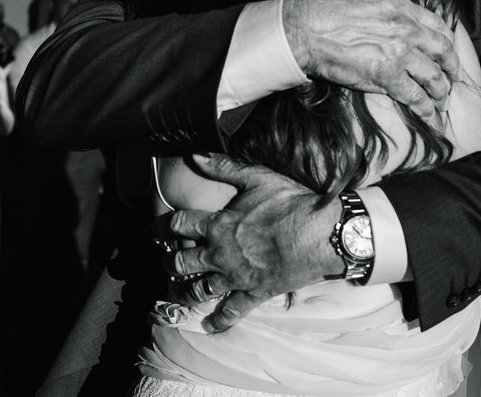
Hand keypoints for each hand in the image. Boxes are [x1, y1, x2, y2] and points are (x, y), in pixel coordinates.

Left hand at [163, 154, 341, 332]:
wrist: (321, 235)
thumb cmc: (291, 204)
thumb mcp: (258, 177)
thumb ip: (224, 167)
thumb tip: (194, 154)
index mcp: (218, 225)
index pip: (180, 225)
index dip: (166, 225)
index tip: (160, 228)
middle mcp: (221, 253)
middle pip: (183, 262)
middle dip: (171, 262)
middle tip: (166, 261)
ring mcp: (236, 277)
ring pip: (200, 289)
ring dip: (185, 291)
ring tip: (178, 291)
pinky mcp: (254, 293)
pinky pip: (231, 312)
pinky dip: (218, 321)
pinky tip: (209, 326)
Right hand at [283, 0, 458, 121]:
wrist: (303, 29)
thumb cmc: (320, 6)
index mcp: (399, 7)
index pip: (436, 24)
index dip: (445, 39)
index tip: (446, 49)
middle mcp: (406, 29)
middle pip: (442, 51)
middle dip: (451, 66)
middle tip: (453, 77)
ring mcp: (399, 54)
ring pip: (433, 76)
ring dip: (441, 91)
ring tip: (442, 101)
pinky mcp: (387, 76)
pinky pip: (414, 96)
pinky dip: (426, 109)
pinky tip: (431, 116)